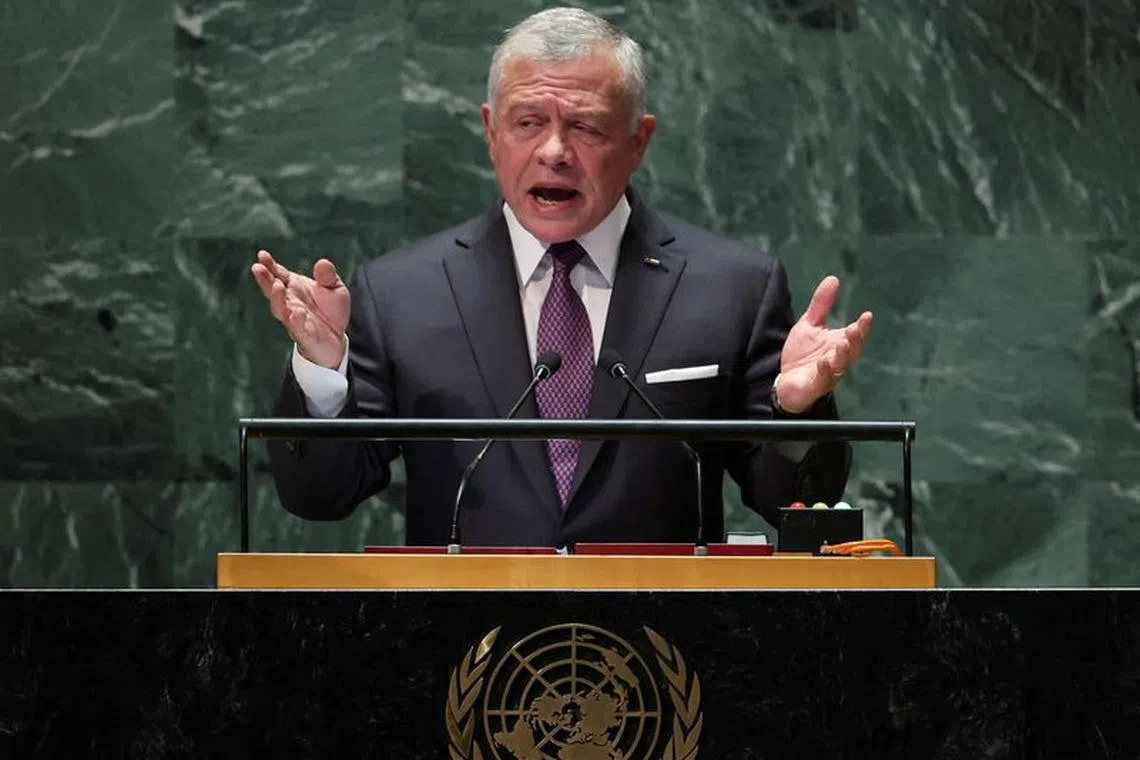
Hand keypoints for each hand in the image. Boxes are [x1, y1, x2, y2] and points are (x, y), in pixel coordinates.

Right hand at [250, 250, 350, 368]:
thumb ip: (328, 276)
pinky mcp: (304, 335)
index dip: (269, 265)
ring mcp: (294, 319)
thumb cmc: (331, 311)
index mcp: (293, 287)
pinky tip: (297, 312)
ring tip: (277, 285)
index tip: (262, 255)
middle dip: (264, 279)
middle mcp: (289, 302)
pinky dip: (296, 321)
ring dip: (277, 298)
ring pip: (280, 309)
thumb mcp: (335, 289)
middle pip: (273, 290)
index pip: (277, 274)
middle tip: (258, 267)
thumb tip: (323, 263)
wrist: (337, 340)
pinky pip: (298, 328)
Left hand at [776, 275, 871, 413]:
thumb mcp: (810, 325)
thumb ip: (821, 305)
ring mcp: (829, 374)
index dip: (863, 327)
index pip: (856, 335)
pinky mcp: (815, 386)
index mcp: (840, 344)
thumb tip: (833, 278)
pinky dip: (824, 371)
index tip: (867, 315)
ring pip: (840, 365)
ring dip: (842, 355)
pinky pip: (823, 379)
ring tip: (842, 343)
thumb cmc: (802, 354)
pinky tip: (823, 363)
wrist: (786, 381)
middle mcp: (839, 360)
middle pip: (852, 350)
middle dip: (855, 340)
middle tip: (855, 329)